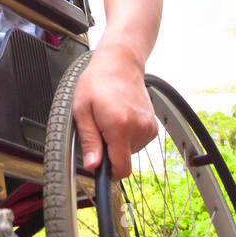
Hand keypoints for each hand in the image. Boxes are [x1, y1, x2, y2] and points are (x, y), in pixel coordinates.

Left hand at [72, 43, 158, 178]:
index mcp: (120, 126)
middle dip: (109, 149)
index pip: (121, 169)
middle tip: (99, 126)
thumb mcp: (82, 110)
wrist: (120, 63)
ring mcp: (148, 127)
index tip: (99, 167)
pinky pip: (137, 142)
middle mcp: (138, 128)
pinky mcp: (153, 126)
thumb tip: (92, 166)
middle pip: (123, 160)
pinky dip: (127, 135)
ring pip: (130, 151)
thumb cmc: (98, 82)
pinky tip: (120, 116)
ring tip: (109, 117)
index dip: (108, 173)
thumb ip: (89, 141)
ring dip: (118, 141)